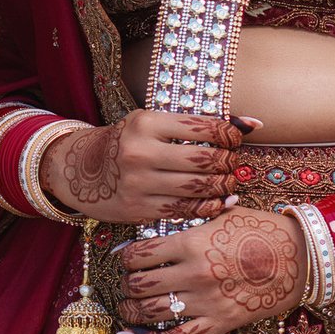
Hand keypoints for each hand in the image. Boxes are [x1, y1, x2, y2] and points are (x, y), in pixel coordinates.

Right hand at [42, 109, 246, 223]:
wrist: (80, 170)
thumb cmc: (128, 142)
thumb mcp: (154, 123)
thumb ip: (199, 124)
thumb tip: (254, 123)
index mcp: (146, 123)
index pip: (205, 127)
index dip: (230, 134)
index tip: (236, 138)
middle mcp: (140, 152)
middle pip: (204, 160)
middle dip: (228, 162)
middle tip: (233, 163)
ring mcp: (137, 183)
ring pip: (197, 187)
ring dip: (222, 186)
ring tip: (228, 181)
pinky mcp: (137, 208)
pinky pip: (184, 210)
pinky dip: (208, 207)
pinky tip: (217, 201)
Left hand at [116, 208, 304, 333]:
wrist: (301, 259)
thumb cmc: (263, 232)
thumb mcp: (225, 215)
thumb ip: (191, 221)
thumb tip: (159, 230)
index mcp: (192, 243)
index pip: (140, 254)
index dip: (125, 256)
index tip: (124, 258)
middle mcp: (194, 274)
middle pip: (139, 284)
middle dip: (126, 284)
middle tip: (127, 282)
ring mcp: (206, 302)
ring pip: (151, 312)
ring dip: (131, 310)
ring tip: (128, 306)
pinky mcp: (219, 323)